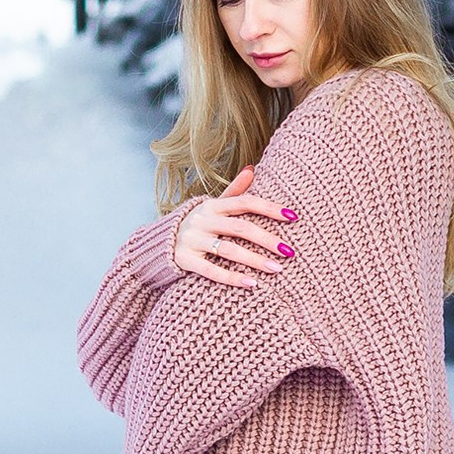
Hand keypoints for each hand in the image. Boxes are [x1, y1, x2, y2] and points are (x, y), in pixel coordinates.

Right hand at [172, 164, 298, 287]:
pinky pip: (210, 270)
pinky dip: (232, 278)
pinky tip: (252, 284)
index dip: (269, 208)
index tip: (293, 217)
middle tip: (289, 252)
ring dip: (254, 260)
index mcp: (212, 205)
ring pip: (227, 250)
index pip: (245, 202)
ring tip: (277, 269)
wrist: (160, 243)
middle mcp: (202, 220)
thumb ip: (234, 191)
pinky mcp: (184, 259)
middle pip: (239, 228)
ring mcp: (192, 240)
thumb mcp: (213, 205)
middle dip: (267, 239)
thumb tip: (252, 169)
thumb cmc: (198, 224)